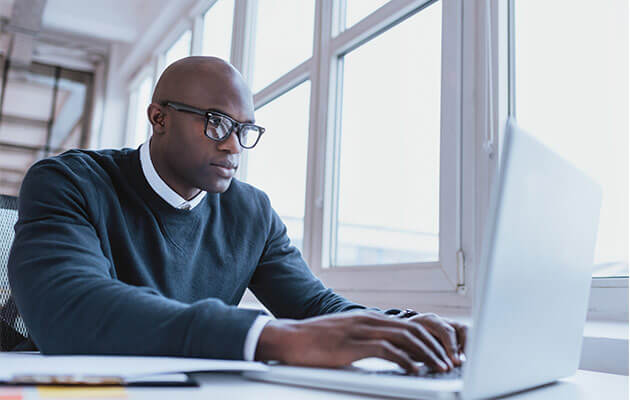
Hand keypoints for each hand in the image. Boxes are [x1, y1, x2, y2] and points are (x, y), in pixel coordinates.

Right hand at [255, 311, 455, 373]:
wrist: (290, 338)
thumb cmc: (315, 340)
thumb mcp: (346, 336)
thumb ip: (366, 340)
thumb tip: (388, 353)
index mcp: (369, 318)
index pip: (409, 325)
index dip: (430, 340)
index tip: (442, 354)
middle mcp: (369, 320)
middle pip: (413, 330)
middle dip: (435, 347)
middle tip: (449, 362)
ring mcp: (361, 331)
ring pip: (405, 339)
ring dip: (427, 355)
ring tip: (439, 368)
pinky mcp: (353, 345)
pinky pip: (387, 351)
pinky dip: (405, 361)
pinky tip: (414, 371)